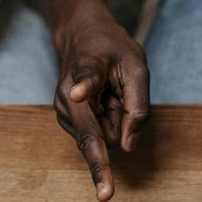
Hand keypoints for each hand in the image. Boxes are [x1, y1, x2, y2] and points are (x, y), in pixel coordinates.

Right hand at [53, 10, 150, 201]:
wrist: (81, 37)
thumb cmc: (112, 48)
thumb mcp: (137, 65)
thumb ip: (137, 106)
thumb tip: (127, 148)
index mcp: (85, 70)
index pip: (86, 83)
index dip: (84, 89)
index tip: (78, 93)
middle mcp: (67, 98)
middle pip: (94, 135)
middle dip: (108, 147)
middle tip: (110, 165)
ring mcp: (64, 113)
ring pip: (103, 137)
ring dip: (114, 120)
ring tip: (110, 93)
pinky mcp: (68, 123)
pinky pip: (100, 135)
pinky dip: (108, 121)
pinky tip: (102, 101)